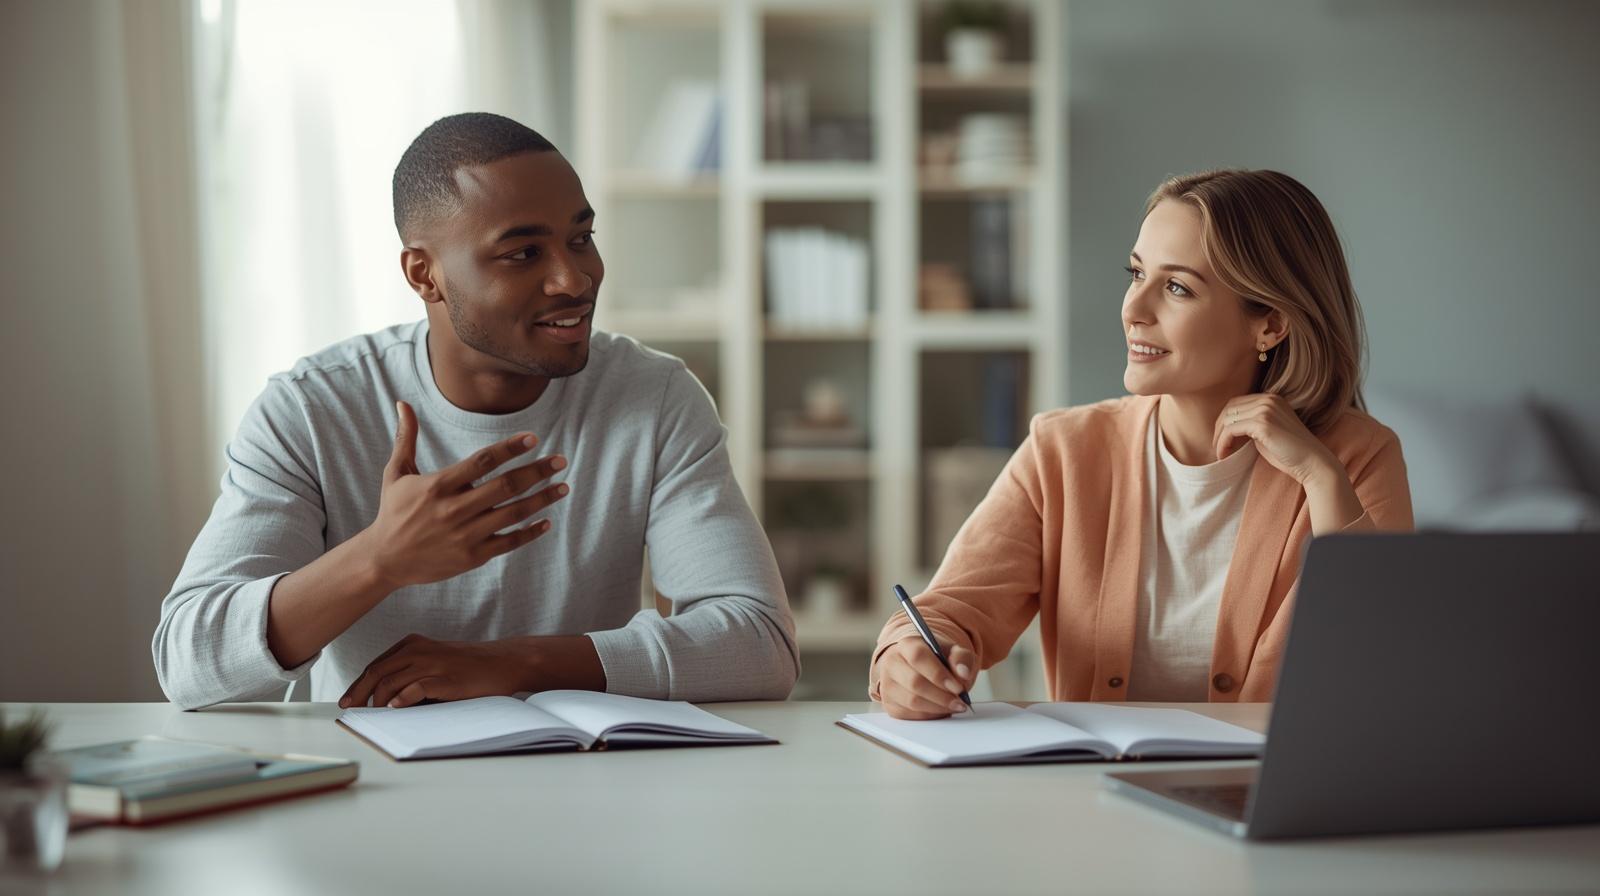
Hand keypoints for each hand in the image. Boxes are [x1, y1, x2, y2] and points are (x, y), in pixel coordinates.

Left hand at [339, 634, 533, 707]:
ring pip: (390, 681)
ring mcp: (431, 663)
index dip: (358, 684)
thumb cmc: (468, 665)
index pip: (376, 664)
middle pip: (376, 672)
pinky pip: (414, 689)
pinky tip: (394, 709)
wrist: (503, 662)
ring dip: (377, 700)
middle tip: (349, 710)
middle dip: (358, 693)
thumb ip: (411, 671)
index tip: (348, 699)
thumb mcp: (435, 659)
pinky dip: (400, 700)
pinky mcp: (444, 678)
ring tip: (373, 714)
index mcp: (413, 644)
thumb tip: (383, 697)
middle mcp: (418, 650)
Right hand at [366, 400, 568, 588]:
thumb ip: (406, 439)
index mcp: (438, 486)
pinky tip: (547, 521)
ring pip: (513, 514)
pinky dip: (530, 532)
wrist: (385, 560)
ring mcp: (465, 535)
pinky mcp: (472, 557)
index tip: (532, 438)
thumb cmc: (393, 512)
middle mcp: (454, 510)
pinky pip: (509, 543)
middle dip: (537, 472)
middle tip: (561, 460)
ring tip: (563, 487)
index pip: (482, 462)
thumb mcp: (395, 474)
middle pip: (505, 487)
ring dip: (542, 499)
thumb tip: (403, 404)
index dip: (509, 449)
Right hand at [876, 638, 976, 719]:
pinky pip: (910, 715)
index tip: (958, 687)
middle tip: (960, 702)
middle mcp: (892, 663)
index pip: (919, 657)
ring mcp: (888, 685)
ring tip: (954, 706)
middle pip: (915, 683)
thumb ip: (961, 658)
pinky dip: (930, 715)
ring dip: (938, 708)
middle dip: (942, 696)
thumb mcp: (953, 651)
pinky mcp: (890, 704)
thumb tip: (963, 673)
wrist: (918, 666)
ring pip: (912, 702)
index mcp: (907, 644)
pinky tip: (941, 709)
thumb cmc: (936, 658)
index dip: (939, 674)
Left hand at [1213, 393, 1337, 484]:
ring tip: (1221, 453)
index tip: (1220, 439)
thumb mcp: (1267, 432)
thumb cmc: (1289, 452)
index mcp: (1271, 398)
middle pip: (1229, 408)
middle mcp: (1268, 399)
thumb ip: (1250, 424)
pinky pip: (1231, 430)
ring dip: (1219, 438)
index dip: (1224, 421)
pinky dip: (1223, 443)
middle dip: (1218, 428)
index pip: (1236, 403)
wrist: (1312, 463)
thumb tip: (1227, 427)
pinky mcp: (1263, 423)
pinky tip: (1224, 455)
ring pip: (1228, 419)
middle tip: (1216, 447)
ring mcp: (1266, 409)